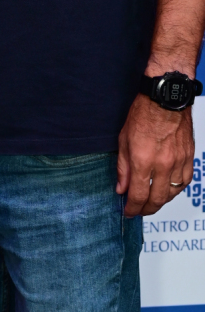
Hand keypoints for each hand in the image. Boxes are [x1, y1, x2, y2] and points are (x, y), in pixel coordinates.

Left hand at [116, 93, 194, 216]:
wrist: (165, 99)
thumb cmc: (143, 114)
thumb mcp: (123, 140)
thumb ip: (123, 168)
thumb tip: (121, 188)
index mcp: (143, 160)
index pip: (138, 195)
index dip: (132, 208)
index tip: (128, 212)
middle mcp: (163, 164)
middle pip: (156, 199)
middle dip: (146, 209)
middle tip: (138, 210)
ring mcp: (178, 162)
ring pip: (172, 193)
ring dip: (161, 201)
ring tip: (151, 201)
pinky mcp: (189, 158)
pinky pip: (184, 182)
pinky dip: (175, 190)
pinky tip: (167, 189)